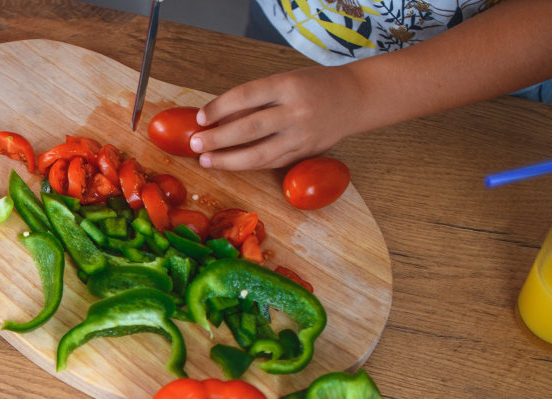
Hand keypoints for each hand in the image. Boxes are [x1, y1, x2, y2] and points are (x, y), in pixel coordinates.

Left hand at [189, 65, 365, 170]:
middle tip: (195, 144)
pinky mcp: (305, 152)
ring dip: (228, 160)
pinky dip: (247, 165)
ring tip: (206, 160)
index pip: (246, 96)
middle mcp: (296, 111)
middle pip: (250, 128)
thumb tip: (217, 117)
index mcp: (288, 85)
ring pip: (260, 154)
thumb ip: (255, 99)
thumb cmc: (313, 85)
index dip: (219, 108)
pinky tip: (229, 164)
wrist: (355, 98)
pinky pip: (271, 162)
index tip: (200, 118)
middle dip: (218, 139)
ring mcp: (302, 135)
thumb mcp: (285, 80)